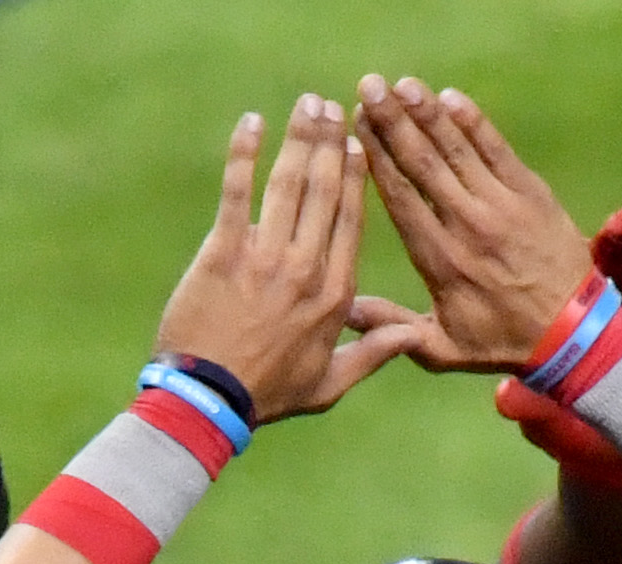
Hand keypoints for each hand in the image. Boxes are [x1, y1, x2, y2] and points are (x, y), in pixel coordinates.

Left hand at [154, 98, 416, 424]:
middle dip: (332, 142)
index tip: (359, 145)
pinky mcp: (223, 252)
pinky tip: (252, 123)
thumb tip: (414, 335)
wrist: (207, 401)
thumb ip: (372, 354)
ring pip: (290, 183)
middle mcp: (306, 269)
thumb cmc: (266, 395)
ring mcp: (265, 258)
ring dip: (300, 138)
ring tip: (308, 104)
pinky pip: (237, 191)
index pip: (352, 221)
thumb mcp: (329, 385)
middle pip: (326, 191)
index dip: (356, 178)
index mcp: (335, 294)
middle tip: (334, 107)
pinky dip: (245, 153)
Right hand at [348, 76, 591, 372]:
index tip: (355, 128)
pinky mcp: (530, 193)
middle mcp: (466, 225)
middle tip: (368, 87)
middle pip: (422, 163)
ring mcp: (501, 205)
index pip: (400, 197)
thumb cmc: (502, 342)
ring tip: (401, 85)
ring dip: (427, 113)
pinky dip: (474, 123)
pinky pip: (497, 149)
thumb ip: (393, 329)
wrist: (574, 333)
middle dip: (392, 122)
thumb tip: (344, 311)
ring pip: (456, 149)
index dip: (376, 159)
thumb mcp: (442, 350)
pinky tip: (450, 98)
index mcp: (440, 260)